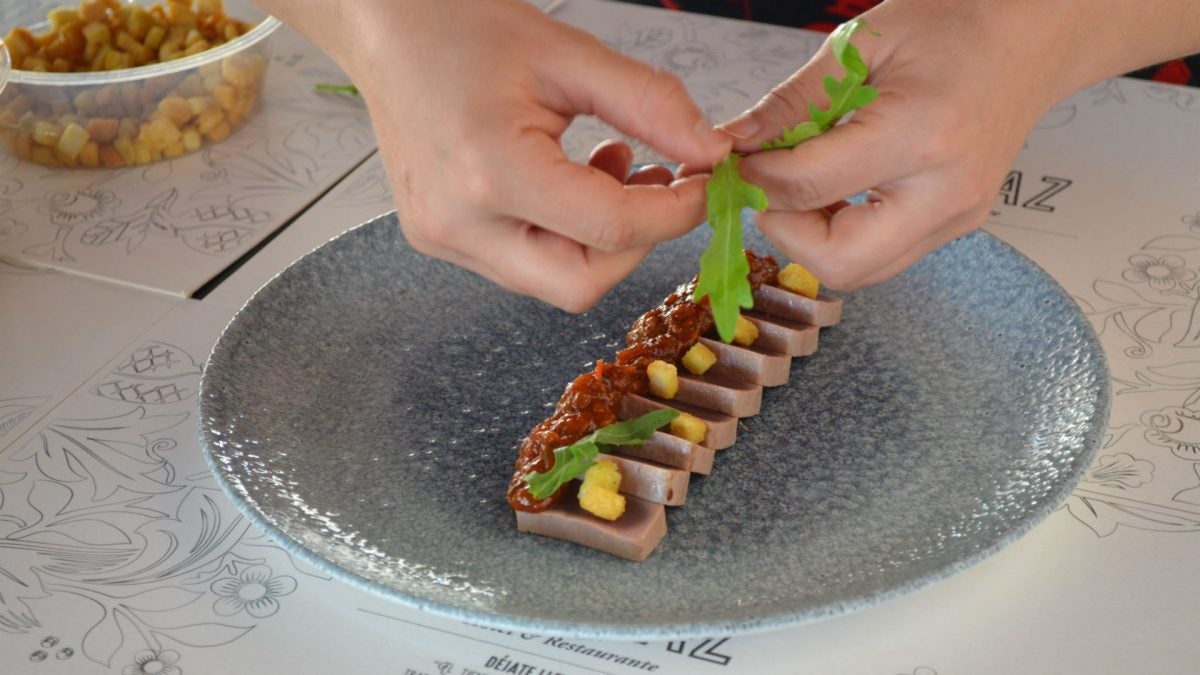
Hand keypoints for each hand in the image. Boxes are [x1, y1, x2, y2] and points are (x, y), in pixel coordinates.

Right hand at [276, 0, 730, 310]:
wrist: (387, 29)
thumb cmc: (464, 28)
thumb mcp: (570, 54)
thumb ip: (651, 104)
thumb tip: (713, 152)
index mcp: (489, 170)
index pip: (610, 229)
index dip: (674, 213)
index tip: (705, 181)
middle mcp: (458, 222)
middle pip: (579, 285)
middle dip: (635, 243)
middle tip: (660, 185)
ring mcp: (442, 239)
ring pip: (553, 281)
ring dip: (600, 239)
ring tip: (609, 163)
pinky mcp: (439, 240)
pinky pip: (524, 263)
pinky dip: (564, 234)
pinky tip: (570, 177)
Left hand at [719, 0, 1077, 289]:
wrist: (1032, 36)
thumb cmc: (956, 24)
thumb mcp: (861, 44)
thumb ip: (793, 101)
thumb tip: (736, 142)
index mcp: (920, 133)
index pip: (810, 187)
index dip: (758, 179)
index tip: (740, 160)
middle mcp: (945, 191)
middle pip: (839, 262)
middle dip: (785, 231)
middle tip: (768, 188)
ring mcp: (956, 217)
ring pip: (860, 273)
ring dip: (812, 241)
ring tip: (803, 185)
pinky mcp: (956, 227)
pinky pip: (883, 258)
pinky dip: (843, 237)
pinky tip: (836, 191)